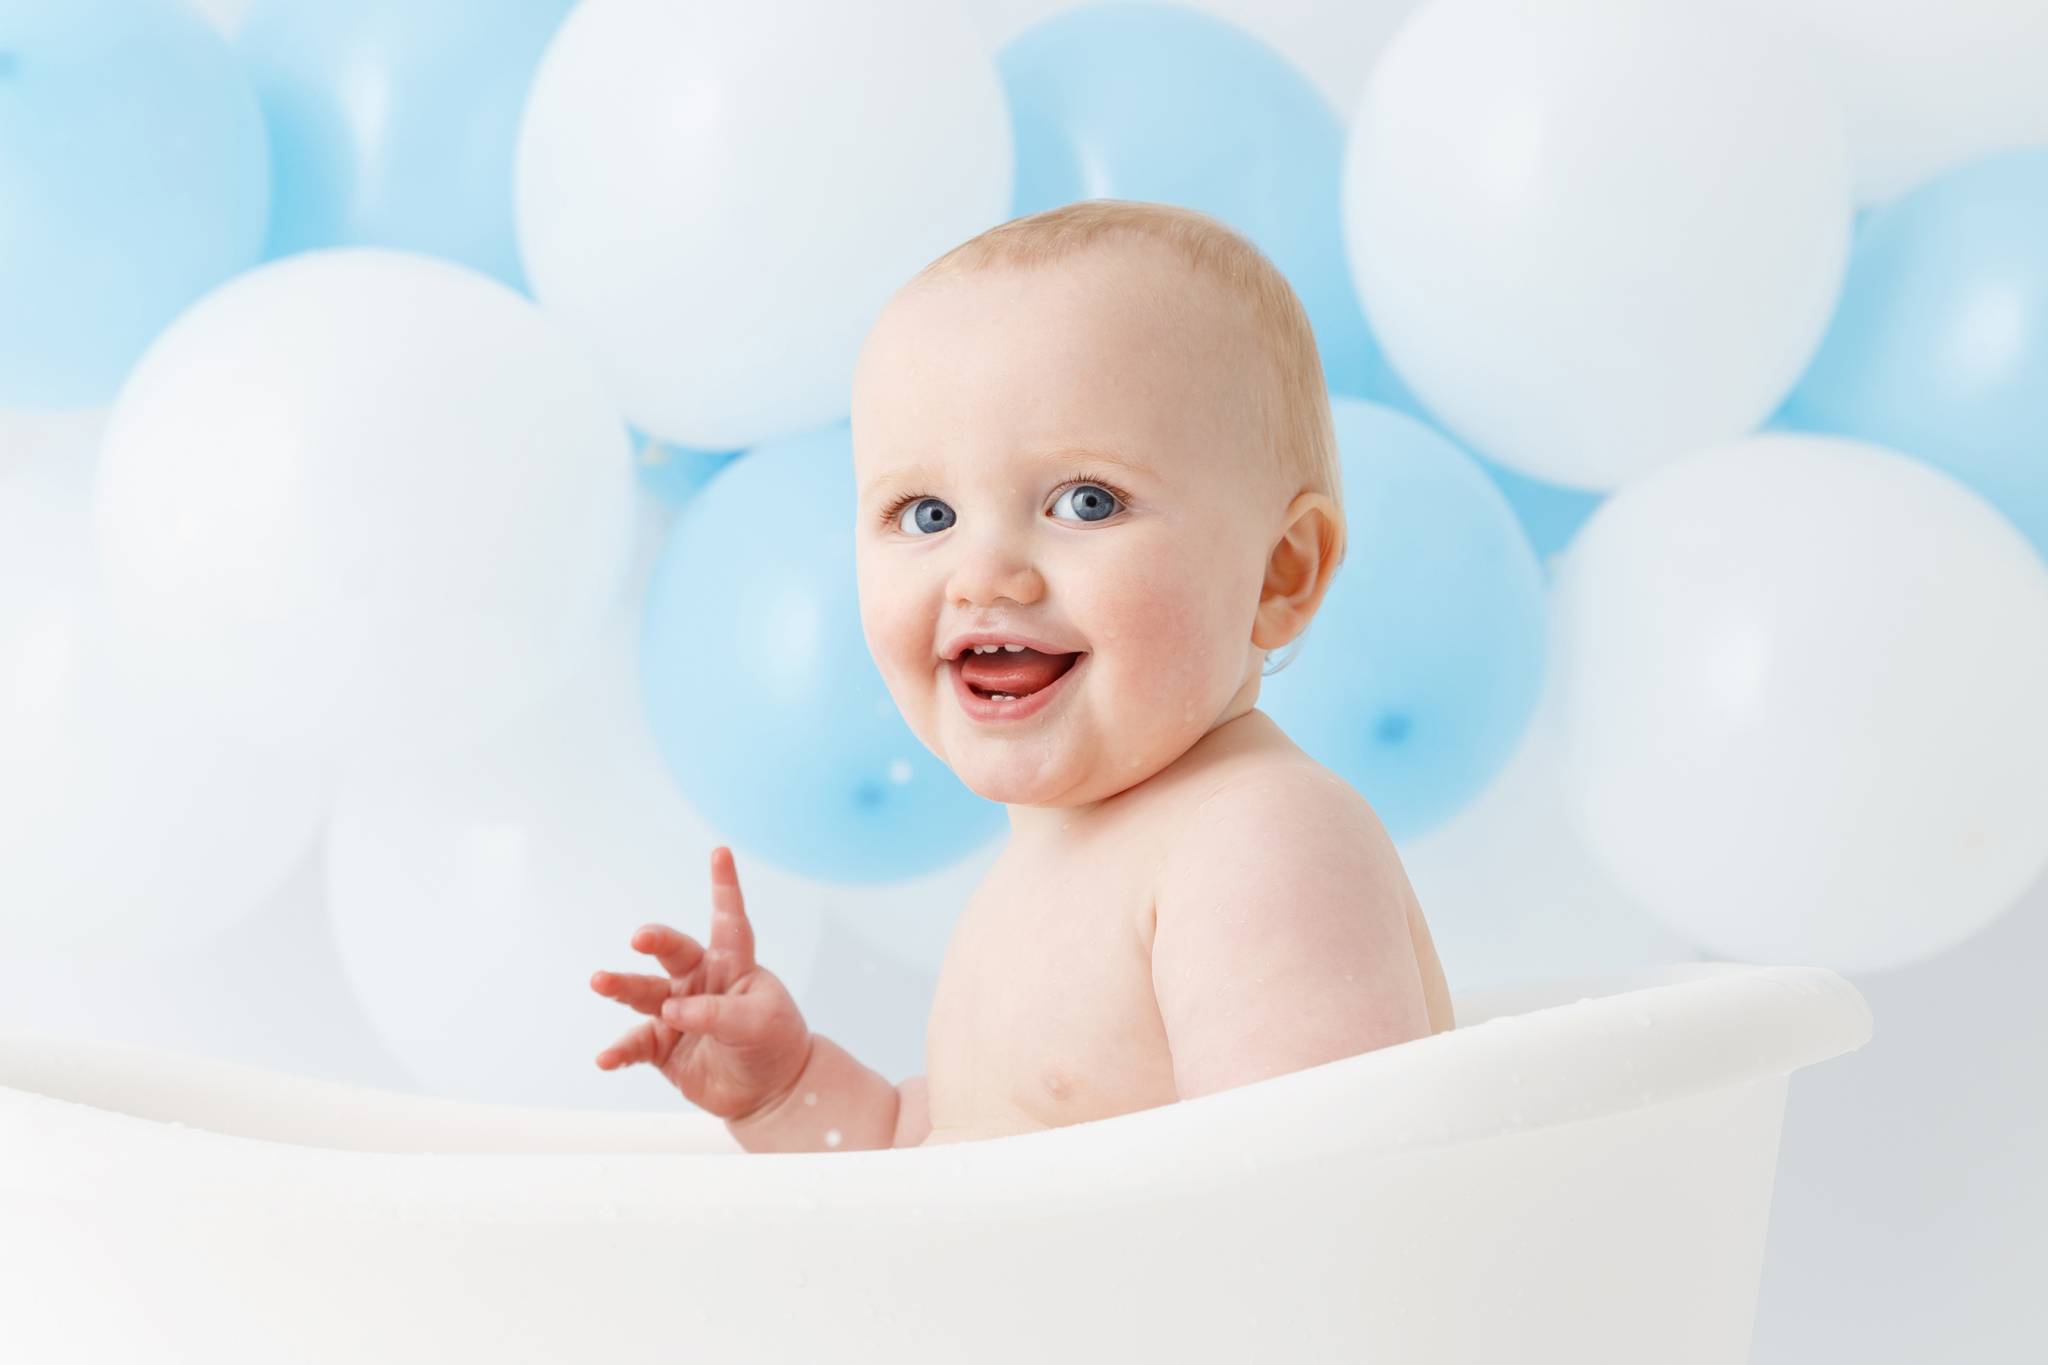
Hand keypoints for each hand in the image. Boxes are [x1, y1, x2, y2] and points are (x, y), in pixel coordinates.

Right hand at [590, 845, 812, 1123]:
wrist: (769, 1091)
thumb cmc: (774, 1044)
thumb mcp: (760, 1023)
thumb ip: (717, 1014)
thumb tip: (671, 1010)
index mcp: (732, 965)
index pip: (728, 921)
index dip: (724, 886)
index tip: (721, 852)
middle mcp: (700, 982)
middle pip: (673, 952)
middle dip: (655, 939)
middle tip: (640, 937)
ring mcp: (678, 1012)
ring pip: (644, 993)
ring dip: (621, 987)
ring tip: (599, 981)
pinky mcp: (664, 1046)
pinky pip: (636, 1044)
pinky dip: (619, 1051)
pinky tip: (605, 1059)